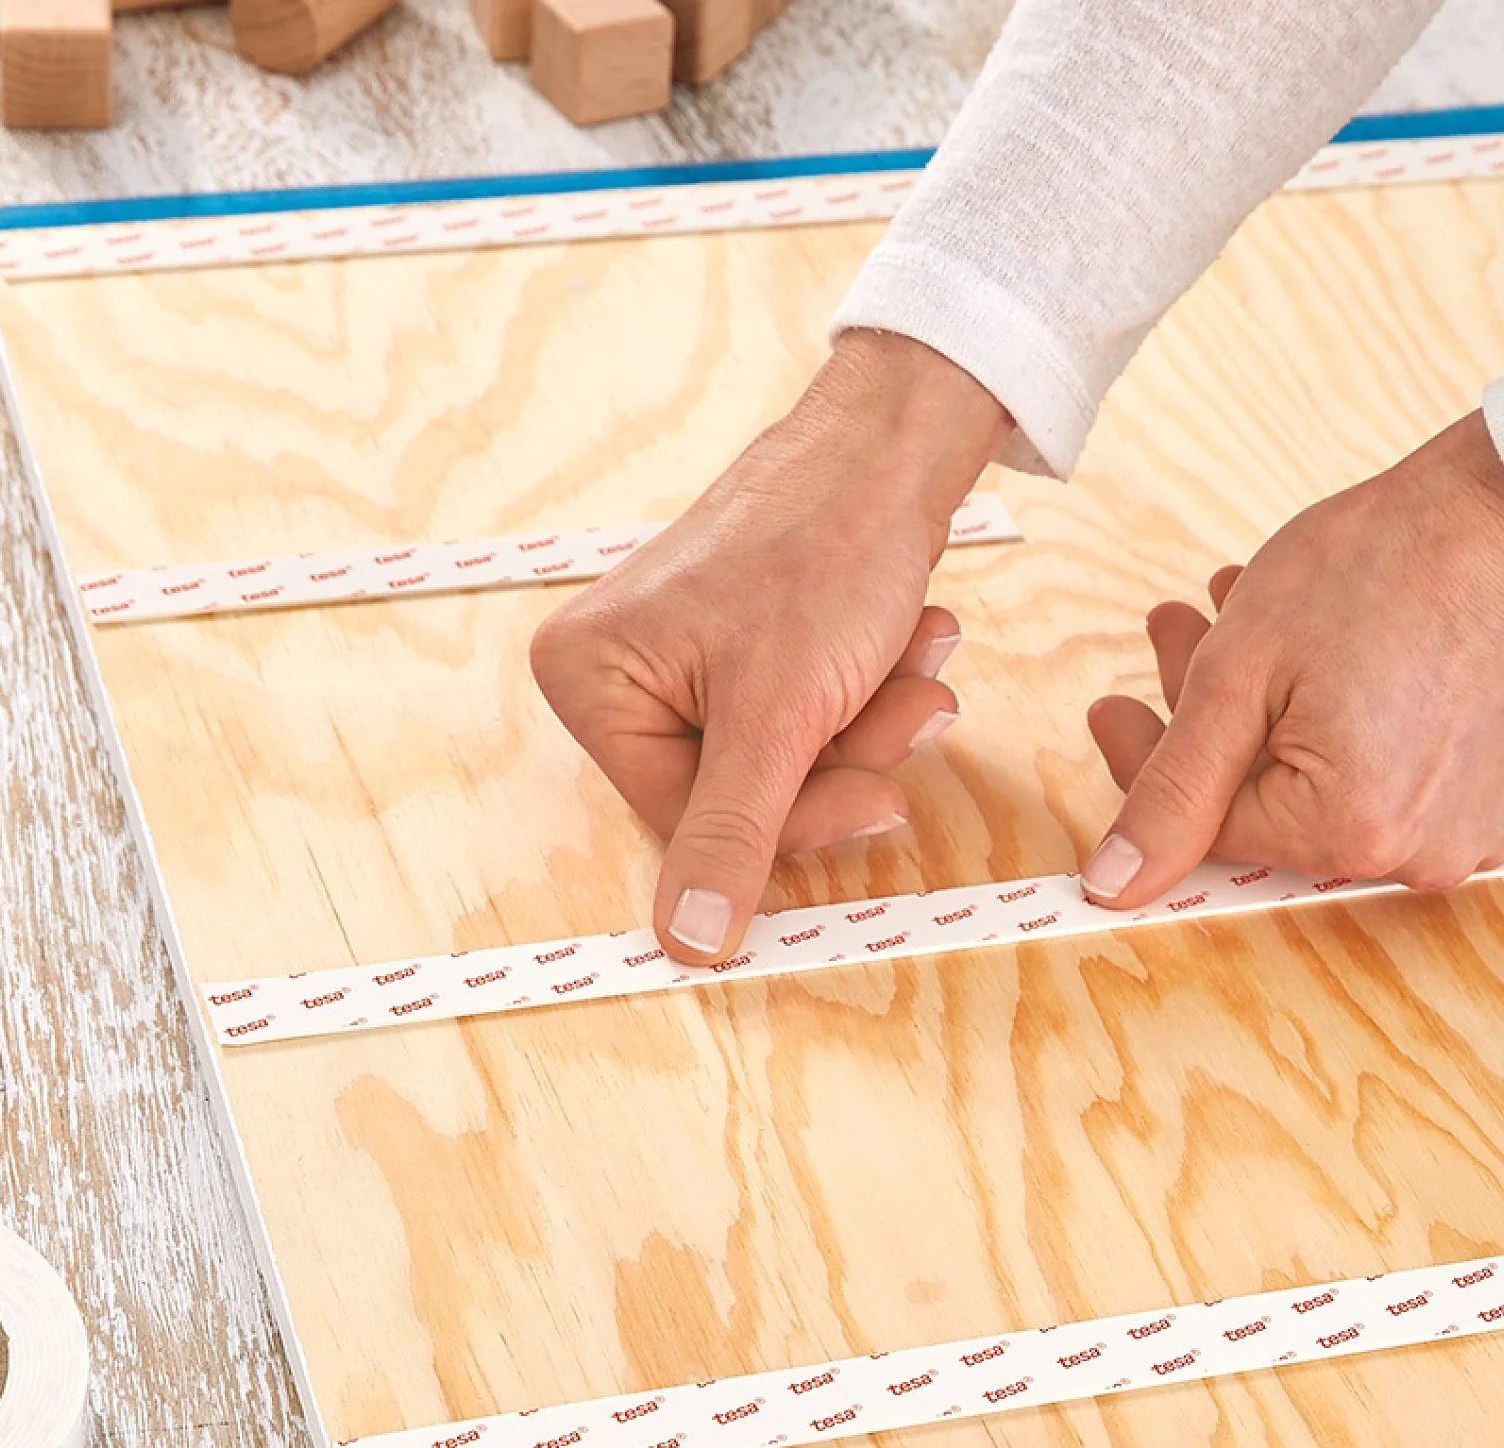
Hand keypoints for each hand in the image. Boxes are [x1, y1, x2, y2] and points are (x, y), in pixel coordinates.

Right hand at [531, 332, 1009, 962]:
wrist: (893, 448)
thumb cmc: (825, 550)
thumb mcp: (777, 716)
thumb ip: (732, 835)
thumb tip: (687, 943)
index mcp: (590, 683)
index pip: (691, 823)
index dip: (799, 822)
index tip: (879, 791)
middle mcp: (618, 675)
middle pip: (740, 799)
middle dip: (844, 761)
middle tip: (913, 704)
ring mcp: (681, 664)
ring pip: (786, 766)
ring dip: (871, 727)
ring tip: (913, 656)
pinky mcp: (740, 652)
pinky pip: (805, 724)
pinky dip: (868, 696)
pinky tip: (904, 641)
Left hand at [1082, 410, 1503, 902]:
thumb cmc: (1384, 567)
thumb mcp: (1240, 673)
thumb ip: (1171, 790)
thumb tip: (1112, 887)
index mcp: (1352, 834)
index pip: (1207, 827)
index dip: (1148, 760)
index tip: (1110, 705)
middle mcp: (1421, 854)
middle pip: (1266, 804)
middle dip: (1208, 718)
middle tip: (1180, 630)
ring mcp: (1474, 827)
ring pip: (1324, 786)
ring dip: (1272, 708)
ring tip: (1246, 616)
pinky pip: (1394, 778)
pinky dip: (1345, 722)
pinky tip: (1322, 651)